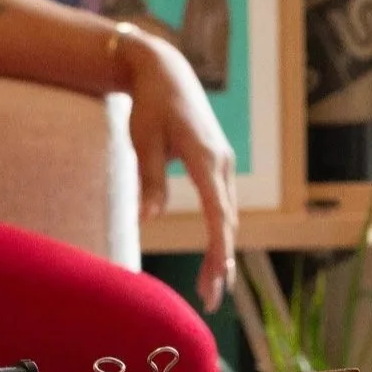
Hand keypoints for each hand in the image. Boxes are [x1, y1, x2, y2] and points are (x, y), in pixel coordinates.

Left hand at [121, 28, 237, 308]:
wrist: (166, 71)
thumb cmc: (150, 105)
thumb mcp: (142, 140)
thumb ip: (148, 180)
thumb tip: (147, 219)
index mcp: (204, 157)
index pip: (217, 213)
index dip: (218, 250)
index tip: (216, 279)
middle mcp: (221, 162)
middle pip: (228, 222)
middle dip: (221, 263)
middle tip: (211, 300)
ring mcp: (223, 162)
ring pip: (228, 216)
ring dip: (223, 251)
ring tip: (213, 288)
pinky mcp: (217, 163)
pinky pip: (224, 205)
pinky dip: (221, 233)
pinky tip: (214, 257)